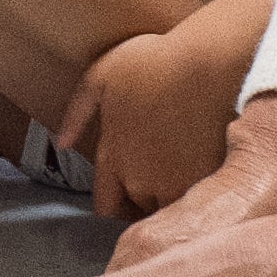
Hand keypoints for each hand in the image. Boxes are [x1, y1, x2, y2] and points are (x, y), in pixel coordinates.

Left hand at [54, 0, 266, 226]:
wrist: (210, 63)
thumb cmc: (156, 62)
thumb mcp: (102, 75)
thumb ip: (77, 112)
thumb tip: (63, 144)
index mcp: (114, 157)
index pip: (107, 205)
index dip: (115, 205)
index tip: (126, 200)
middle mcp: (142, 179)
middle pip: (139, 213)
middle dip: (145, 204)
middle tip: (160, 185)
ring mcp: (178, 184)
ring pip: (170, 214)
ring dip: (173, 206)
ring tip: (185, 186)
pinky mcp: (213, 183)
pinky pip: (203, 207)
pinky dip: (203, 200)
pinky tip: (209, 183)